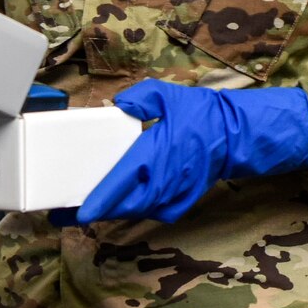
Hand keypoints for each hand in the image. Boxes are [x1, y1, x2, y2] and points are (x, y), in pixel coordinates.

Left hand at [75, 80, 307, 223]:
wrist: (233, 135)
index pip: (124, 180)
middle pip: (126, 205)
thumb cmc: (200, 113)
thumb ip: (139, 97)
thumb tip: (118, 105)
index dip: (101, 199)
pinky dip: (138, 210)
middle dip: (100, 210)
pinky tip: (126, 203)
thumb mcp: (167, 95)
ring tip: (94, 207)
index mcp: (158, 152)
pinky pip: (154, 212)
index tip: (81, 212)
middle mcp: (165, 178)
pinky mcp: (182, 202)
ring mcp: (176, 193)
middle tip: (74, 211)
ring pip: (138, 210)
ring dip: (116, 211)